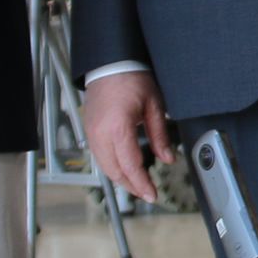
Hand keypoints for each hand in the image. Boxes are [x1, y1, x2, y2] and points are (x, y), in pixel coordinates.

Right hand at [82, 69, 173, 201]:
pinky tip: (124, 170)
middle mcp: (100, 133)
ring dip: (121, 179)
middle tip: (148, 193)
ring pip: (105, 167)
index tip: (152, 194)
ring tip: (137, 185)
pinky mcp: (89, 130)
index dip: (142, 183)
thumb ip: (160, 135)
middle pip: (115, 171)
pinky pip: (99, 157)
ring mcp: (91, 133)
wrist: (110, 63)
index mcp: (118, 127)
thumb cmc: (131, 78)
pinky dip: (112, 167)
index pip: (130, 165)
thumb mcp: (154, 105)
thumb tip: (168, 158)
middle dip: (132, 186)